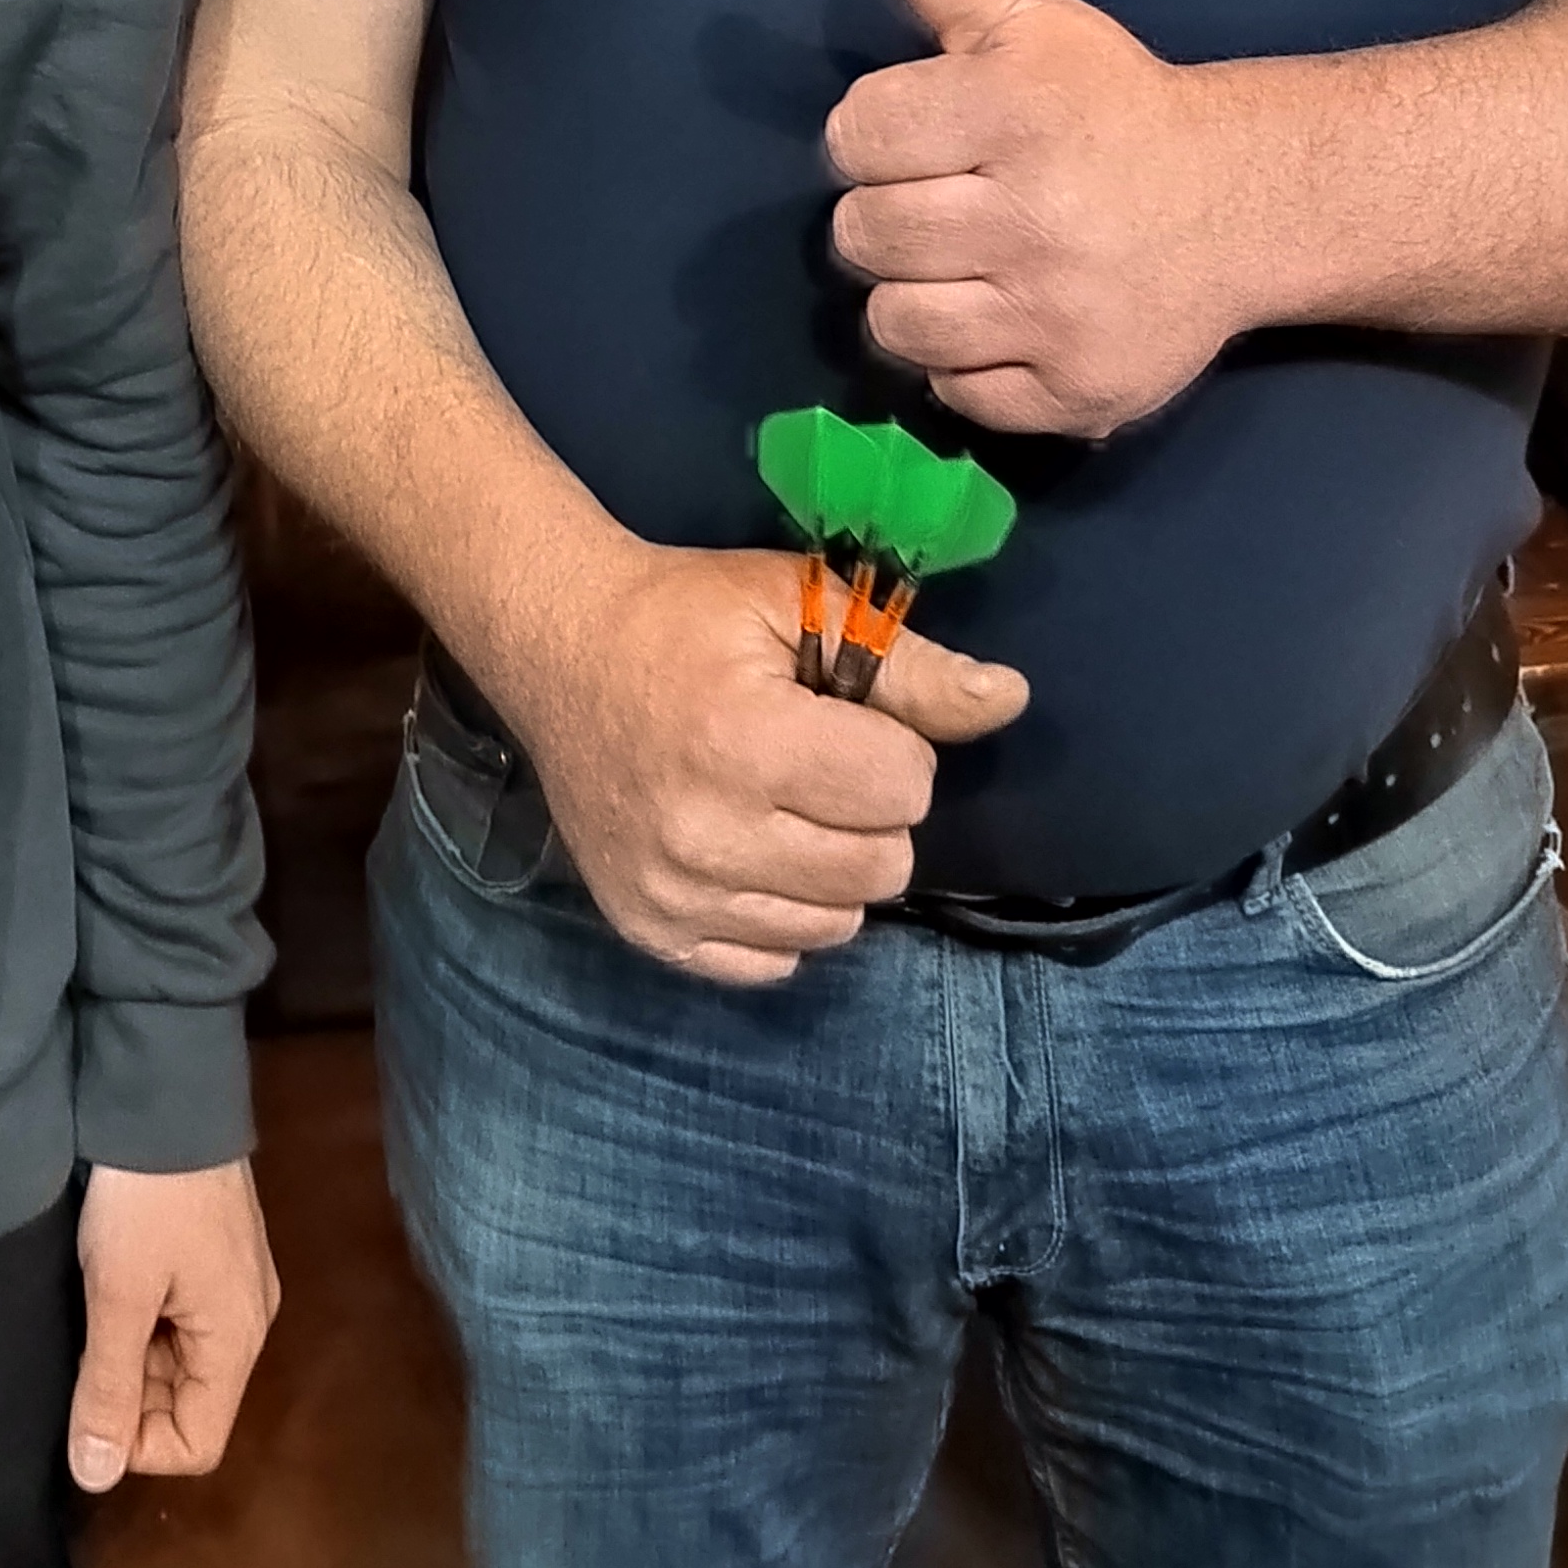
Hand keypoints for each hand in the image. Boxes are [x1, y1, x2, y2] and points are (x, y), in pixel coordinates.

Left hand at [67, 1158, 278, 1492]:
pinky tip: (116, 1279)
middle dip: (132, 1393)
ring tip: (99, 1304)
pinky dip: (145, 1317)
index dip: (137, 1443)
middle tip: (89, 1341)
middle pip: (189, 1403)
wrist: (167, 1091)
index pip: (196, 1444)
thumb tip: (95, 1476)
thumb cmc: (145, 1198)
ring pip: (180, 1361)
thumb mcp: (117, 1295)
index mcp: (237, 1340)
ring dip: (134, 1352)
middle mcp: (249, 1322)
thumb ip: (108, 1387)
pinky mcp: (218, 1255)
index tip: (92, 1397)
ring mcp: (237, 1285)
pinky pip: (182, 1319)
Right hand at [507, 538, 1025, 985]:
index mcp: (745, 741)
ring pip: (837, 922)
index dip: (892, 747)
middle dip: (871, 811)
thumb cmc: (682, 616)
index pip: (903, 789)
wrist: (557, 648)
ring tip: (779, 803)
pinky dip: (780, 912)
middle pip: (881, 868)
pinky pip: (775, 962)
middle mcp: (706, 834)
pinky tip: (746, 849)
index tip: (844, 718)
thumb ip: (907, 663)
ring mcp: (673, 895)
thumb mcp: (792, 605)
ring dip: (831, 866)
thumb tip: (1010, 699)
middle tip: (816, 762)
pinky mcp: (651, 932)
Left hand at [826, 0, 1240, 433]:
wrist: (1248, 201)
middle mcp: (1037, 215)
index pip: (853, 137)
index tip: (929, 131)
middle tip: (952, 199)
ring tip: (972, 262)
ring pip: (895, 326)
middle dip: (893, 213)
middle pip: (862, 236)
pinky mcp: (1081, 394)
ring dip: (917, 295)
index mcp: (1013, 110)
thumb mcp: (1019, 16)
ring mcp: (1060, 314)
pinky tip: (1013, 317)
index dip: (877, 134)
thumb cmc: (1109, 103)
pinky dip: (969, 363)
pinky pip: (955, 395)